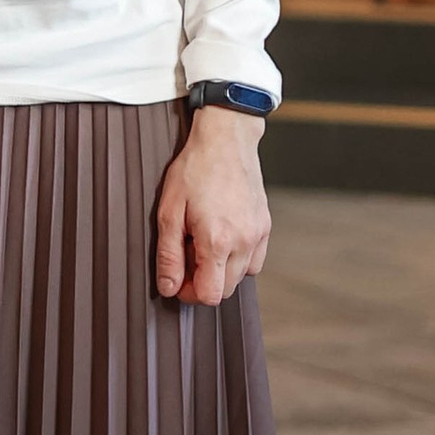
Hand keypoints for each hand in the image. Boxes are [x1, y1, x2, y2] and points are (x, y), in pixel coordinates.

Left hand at [155, 105, 270, 306]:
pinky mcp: (266, 226)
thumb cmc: (194, 170)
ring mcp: (259, 234)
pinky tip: (222, 237)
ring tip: (203, 243)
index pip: (210, 294)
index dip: (189, 293)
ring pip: (242, 276)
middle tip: (186, 254)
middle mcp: (244, 242)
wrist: (225, 140)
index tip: (177, 279)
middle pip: (227, 289)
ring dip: (222, 271)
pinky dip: (238, 258)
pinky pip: (255, 260)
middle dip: (204, 281)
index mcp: (218, 241)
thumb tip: (168, 287)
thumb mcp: (169, 212)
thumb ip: (169, 254)